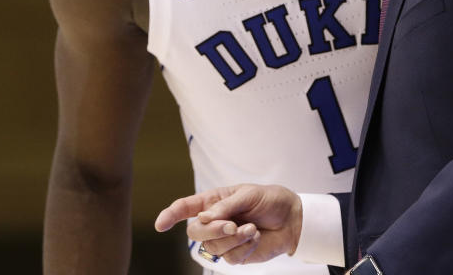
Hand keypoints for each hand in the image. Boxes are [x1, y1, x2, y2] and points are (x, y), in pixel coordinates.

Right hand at [155, 184, 302, 265]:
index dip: (170, 215)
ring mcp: (224, 239)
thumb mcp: (248, 194)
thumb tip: (203, 217)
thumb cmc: (270, 200)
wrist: (292, 219)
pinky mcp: (235, 254)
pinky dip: (244, 246)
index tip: (160, 224)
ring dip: (233, 239)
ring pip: (212, 247)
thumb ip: (225, 206)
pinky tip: (254, 236)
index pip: (185, 208)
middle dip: (211, 230)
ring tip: (251, 228)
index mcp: (213, 202)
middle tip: (232, 226)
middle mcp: (214, 221)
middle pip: (195, 233)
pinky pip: (229, 257)